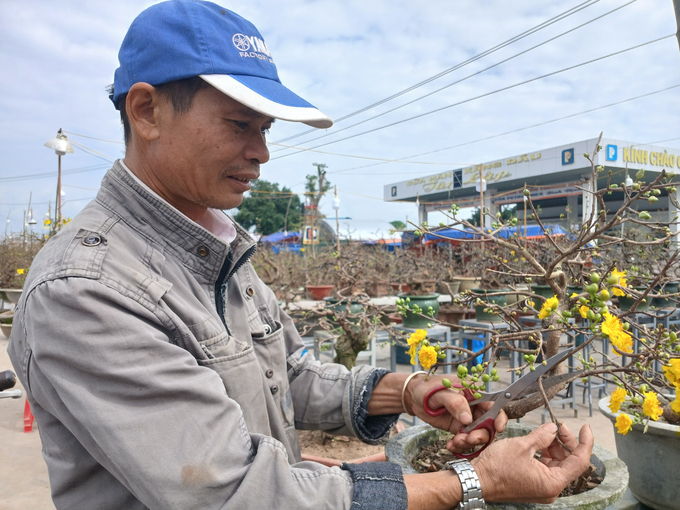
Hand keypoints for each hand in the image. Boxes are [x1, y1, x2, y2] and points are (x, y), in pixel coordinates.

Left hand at [406, 374, 506, 450]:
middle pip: (488, 424)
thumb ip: (455, 403)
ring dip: (469, 441)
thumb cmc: (427, 388)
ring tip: (455, 442)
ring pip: (477, 434)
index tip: (497, 428)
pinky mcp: (458, 428)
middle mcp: (474, 407)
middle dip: (481, 435)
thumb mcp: (440, 392)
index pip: (493, 405)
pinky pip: (465, 439)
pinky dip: (460, 445)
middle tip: (468, 439)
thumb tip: (468, 419)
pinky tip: (450, 445)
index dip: (499, 417)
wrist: (414, 396)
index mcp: (474, 393)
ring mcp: (467, 419)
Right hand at [472, 422, 593, 502]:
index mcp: (552, 483)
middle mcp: (550, 489)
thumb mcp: (521, 446)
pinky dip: (545, 455)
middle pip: (569, 463)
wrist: (477, 480)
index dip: (584, 443)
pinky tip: (539, 443)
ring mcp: (542, 488)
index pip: (579, 462)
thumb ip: (542, 436)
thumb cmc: (496, 468)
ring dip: (555, 448)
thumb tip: (553, 429)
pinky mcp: (533, 486)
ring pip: (558, 465)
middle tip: (558, 426)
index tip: (585, 428)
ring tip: (546, 432)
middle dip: (565, 443)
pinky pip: (546, 469)